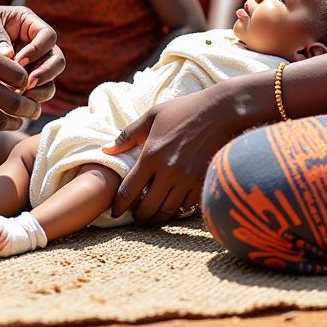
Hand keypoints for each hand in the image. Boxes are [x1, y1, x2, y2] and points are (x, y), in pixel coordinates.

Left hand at [0, 5, 64, 108]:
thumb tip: (10, 55)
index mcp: (29, 24)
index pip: (47, 36)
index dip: (38, 49)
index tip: (20, 60)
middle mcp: (35, 44)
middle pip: (56, 59)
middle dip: (46, 73)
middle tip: (27, 84)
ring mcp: (32, 64)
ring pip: (49, 79)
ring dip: (41, 90)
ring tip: (22, 97)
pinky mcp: (23, 81)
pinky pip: (35, 92)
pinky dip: (30, 100)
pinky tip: (15, 106)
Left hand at [103, 86, 243, 223]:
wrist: (220, 111)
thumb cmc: (183, 110)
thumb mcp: (152, 115)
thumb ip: (128, 135)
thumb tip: (105, 150)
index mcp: (151, 154)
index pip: (129, 190)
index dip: (119, 205)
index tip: (115, 211)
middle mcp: (168, 170)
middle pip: (147, 207)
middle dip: (138, 216)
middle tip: (135, 217)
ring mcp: (187, 179)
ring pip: (167, 210)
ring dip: (157, 217)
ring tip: (151, 216)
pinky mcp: (202, 182)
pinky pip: (186, 206)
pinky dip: (177, 209)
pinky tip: (173, 205)